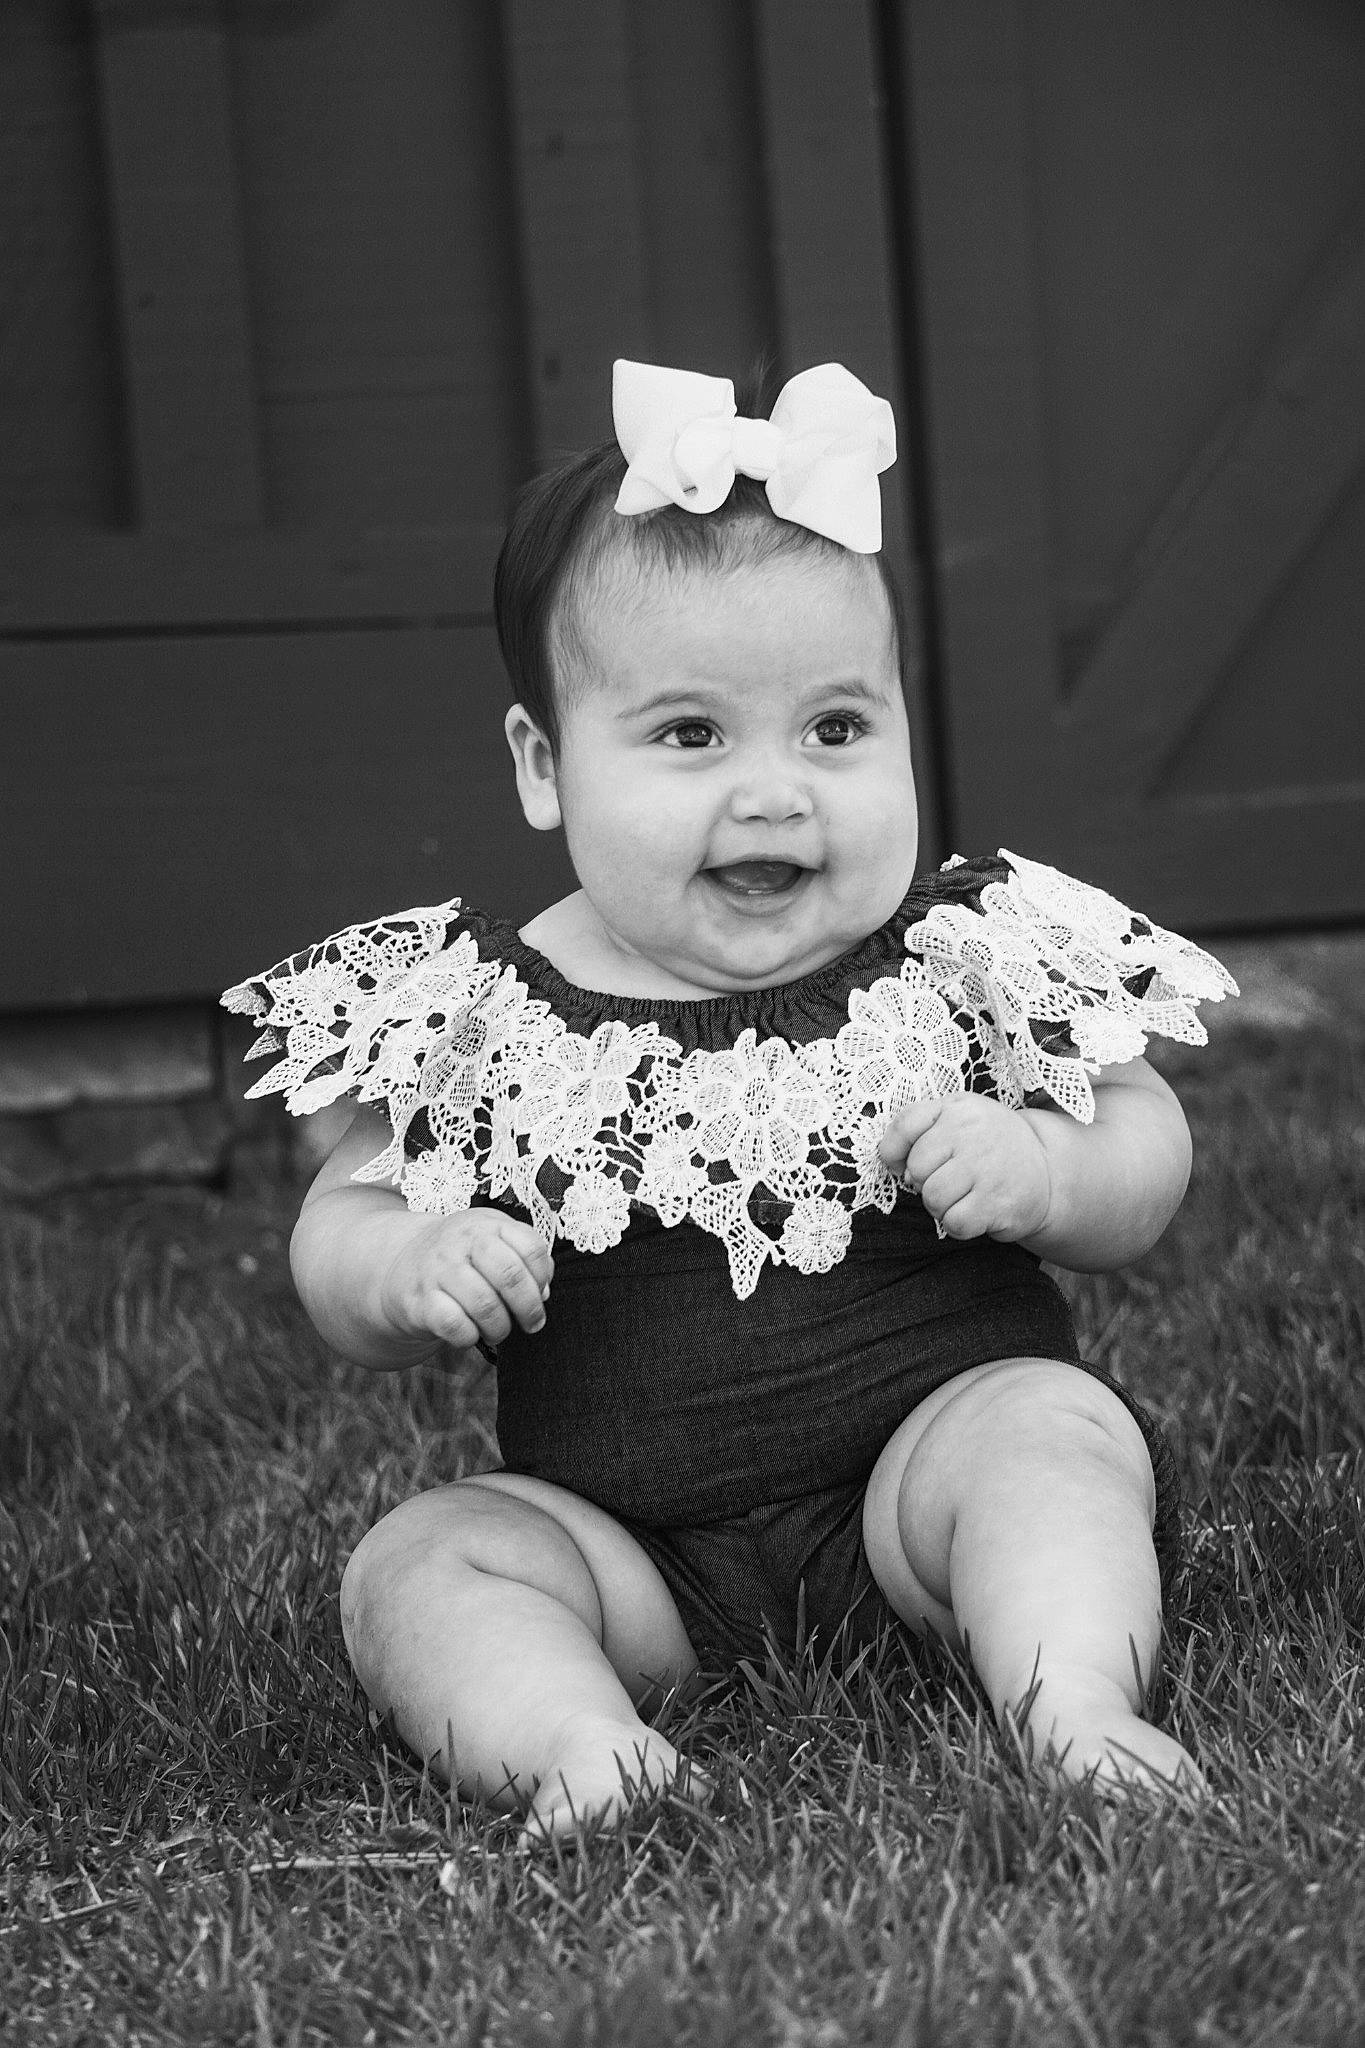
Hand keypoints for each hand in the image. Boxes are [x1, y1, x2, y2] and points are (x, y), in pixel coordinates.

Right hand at [379, 1208, 553, 1353]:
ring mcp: (437, 1269)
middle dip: (529, 1308)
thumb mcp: (491, 1242)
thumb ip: (523, 1260)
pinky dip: (470, 1337)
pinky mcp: (419, 1300)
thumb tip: (544, 1292)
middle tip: (532, 1324)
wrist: (400, 1267)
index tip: (540, 1293)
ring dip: (500, 1327)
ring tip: (498, 1330)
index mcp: (486, 1224)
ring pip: (485, 1304)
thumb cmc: (461, 1259)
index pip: (531, 1246)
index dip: (541, 1277)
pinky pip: (455, 1324)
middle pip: (510, 1275)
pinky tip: (470, 1333)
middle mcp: (460, 1241)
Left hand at [878, 1096, 1052, 1243]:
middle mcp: (972, 1132)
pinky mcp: (998, 1202)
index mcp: (957, 1108)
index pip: (906, 1125)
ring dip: (942, 1206)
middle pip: (917, 1169)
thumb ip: (918, 1128)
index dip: (897, 1152)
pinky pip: (954, 1222)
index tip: (909, 1164)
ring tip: (965, 1195)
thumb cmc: (990, 1146)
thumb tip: (893, 1163)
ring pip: (933, 1198)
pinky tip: (977, 1211)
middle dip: (927, 1183)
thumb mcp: (958, 1119)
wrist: (1047, 1172)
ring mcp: (986, 1167)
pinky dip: (960, 1225)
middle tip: (953, 1180)